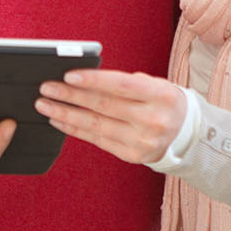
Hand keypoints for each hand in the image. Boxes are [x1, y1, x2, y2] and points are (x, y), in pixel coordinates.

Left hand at [34, 69, 185, 164]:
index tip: (67, 75)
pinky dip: (75, 130)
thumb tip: (82, 77)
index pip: (121, 86)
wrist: (186, 133)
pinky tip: (59, 120)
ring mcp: (142, 141)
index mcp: (160, 96)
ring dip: (66, 114)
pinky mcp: (131, 155)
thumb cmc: (162, 101)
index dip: (93, 80)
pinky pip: (97, 140)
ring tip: (45, 105)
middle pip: (103, 106)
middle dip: (70, 96)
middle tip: (46, 88)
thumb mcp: (153, 85)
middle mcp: (153, 120)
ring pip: (96, 125)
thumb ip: (122, 81)